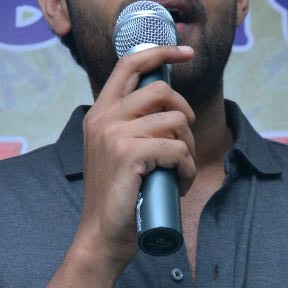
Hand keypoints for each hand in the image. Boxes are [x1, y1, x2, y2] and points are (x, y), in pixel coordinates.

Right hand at [76, 45, 195, 273]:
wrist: (102, 236)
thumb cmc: (119, 199)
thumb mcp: (119, 153)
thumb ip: (134, 127)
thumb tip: (171, 108)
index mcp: (100, 113)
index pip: (130, 64)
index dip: (161, 51)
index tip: (186, 51)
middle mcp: (103, 118)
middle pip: (161, 91)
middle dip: (185, 115)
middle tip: (184, 143)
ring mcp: (114, 134)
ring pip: (174, 122)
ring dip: (187, 149)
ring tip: (180, 172)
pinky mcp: (129, 154)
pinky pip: (176, 149)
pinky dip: (186, 168)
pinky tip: (179, 183)